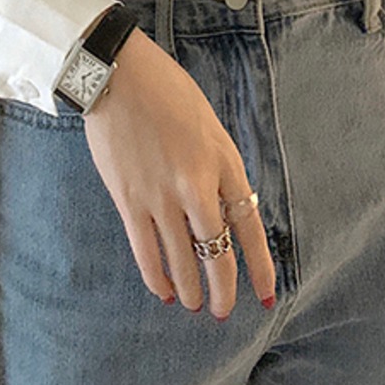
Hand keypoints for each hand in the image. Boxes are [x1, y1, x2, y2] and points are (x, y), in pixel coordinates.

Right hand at [82, 27, 277, 317]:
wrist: (118, 73)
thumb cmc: (166, 90)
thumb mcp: (208, 125)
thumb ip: (216, 166)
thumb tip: (218, 207)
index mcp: (223, 160)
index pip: (249, 226)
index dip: (260, 266)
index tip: (266, 294)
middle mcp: (197, 184)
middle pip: (217, 253)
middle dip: (223, 290)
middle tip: (222, 311)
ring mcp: (161, 195)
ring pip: (182, 261)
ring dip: (191, 290)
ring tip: (195, 305)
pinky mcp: (129, 200)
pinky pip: (146, 252)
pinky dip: (157, 277)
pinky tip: (164, 291)